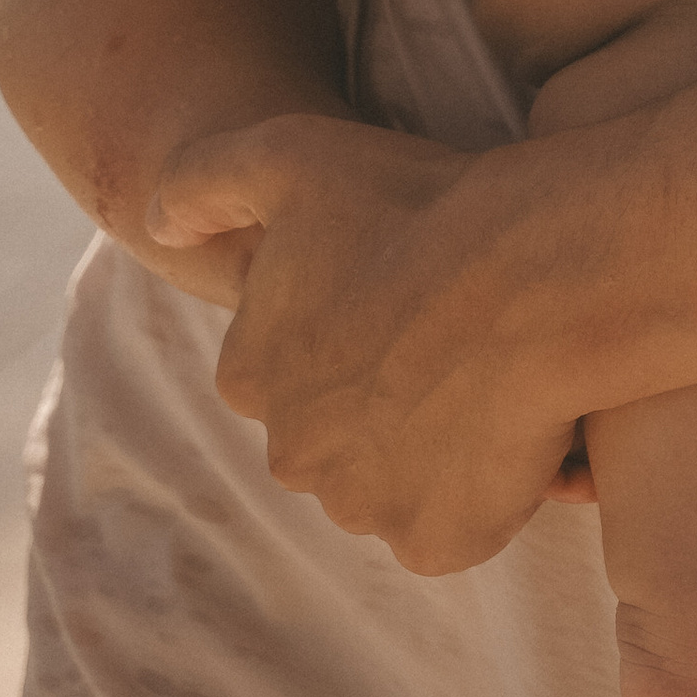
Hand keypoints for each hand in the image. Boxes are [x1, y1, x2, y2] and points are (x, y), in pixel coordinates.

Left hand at [151, 113, 590, 569]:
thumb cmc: (419, 206)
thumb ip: (197, 182)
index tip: (403, 287)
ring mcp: (363, 509)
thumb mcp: (288, 151)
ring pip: (395, 481)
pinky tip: (511, 429)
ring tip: (489, 376)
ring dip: (432, 447)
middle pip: (340, 432)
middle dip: (385, 397)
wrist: (540, 275)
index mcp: (249, 375)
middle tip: (452, 334)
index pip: (294, 364)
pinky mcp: (435, 545)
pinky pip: (453, 525)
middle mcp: (291, 457)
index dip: (356, 323)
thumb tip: (156, 227)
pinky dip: (480, 493)